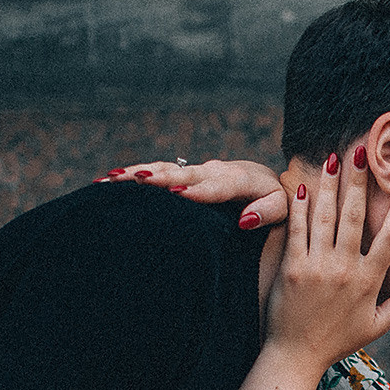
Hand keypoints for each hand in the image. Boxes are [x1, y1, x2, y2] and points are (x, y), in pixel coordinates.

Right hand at [97, 159, 285, 228]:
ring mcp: (197, 170)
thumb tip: (245, 220)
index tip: (177, 194)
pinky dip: (135, 173)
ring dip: (136, 173)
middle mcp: (214, 170)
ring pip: (164, 169)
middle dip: (155, 177)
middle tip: (129, 181)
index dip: (198, 190)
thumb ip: (267, 212)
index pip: (216, 186)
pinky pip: (159, 170)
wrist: (266, 180)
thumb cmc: (276, 200)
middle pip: (181, 173)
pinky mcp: (186, 173)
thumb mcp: (282, 208)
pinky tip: (108, 179)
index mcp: (238, 180)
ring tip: (107, 179)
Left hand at [262, 148, 389, 368]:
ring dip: (331, 185)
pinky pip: (297, 231)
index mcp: (369, 282)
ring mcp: (316, 268)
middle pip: (355, 218)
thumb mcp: (378, 325)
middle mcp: (344, 270)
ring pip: (325, 218)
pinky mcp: (292, 269)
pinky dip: (300, 208)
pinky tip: (303, 187)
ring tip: (335, 158)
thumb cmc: (339, 341)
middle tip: (363, 151)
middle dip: (359, 182)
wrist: (296, 356)